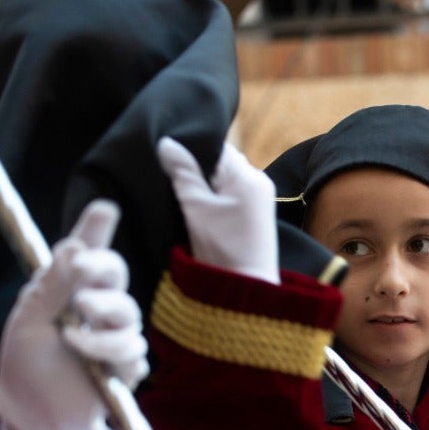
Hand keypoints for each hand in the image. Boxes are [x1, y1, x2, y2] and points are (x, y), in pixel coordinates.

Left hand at [0, 200, 147, 429]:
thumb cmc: (27, 365)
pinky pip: (133, 351)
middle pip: (117, 274)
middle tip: (82, 271)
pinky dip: (110, 354)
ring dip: (102, 320)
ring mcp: (114, 336)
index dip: (96, 230)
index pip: (87, 254)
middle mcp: (95, 307)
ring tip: (72, 336)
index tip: (104, 210)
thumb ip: (54, 286)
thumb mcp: (29, 321)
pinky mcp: (126, 366)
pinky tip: (90, 363)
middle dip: (103, 269)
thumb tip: (75, 248)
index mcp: (67, 290)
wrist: (36, 416)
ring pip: (129, 315)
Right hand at [157, 136, 278, 283]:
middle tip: (172, 176)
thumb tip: (167, 142)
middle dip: (199, 167)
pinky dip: (216, 197)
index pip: (216, 146)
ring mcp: (261, 198)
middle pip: (222, 162)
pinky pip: (233, 194)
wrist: (245, 287)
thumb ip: (182, 171)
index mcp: (247, 175)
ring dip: (207, 184)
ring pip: (226, 179)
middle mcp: (259, 181)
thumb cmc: (221, 247)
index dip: (192, 148)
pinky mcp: (257, 215)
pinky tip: (201, 207)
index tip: (170, 159)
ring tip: (184, 193)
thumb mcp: (195, 206)